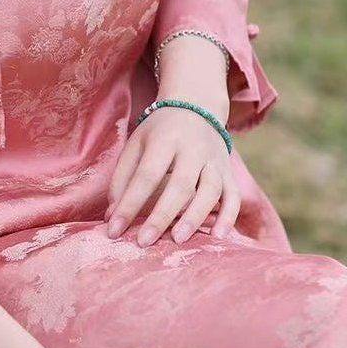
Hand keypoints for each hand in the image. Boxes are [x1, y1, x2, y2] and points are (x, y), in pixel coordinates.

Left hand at [105, 105, 240, 245]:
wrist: (197, 105)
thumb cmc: (159, 132)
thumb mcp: (135, 145)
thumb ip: (122, 179)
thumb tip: (113, 217)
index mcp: (165, 140)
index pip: (146, 175)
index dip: (129, 204)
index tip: (114, 230)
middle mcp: (193, 149)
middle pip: (180, 185)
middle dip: (162, 216)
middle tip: (144, 242)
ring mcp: (215, 160)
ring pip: (211, 190)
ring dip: (195, 216)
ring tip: (178, 240)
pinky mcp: (229, 172)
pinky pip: (234, 196)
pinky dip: (228, 217)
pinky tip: (217, 236)